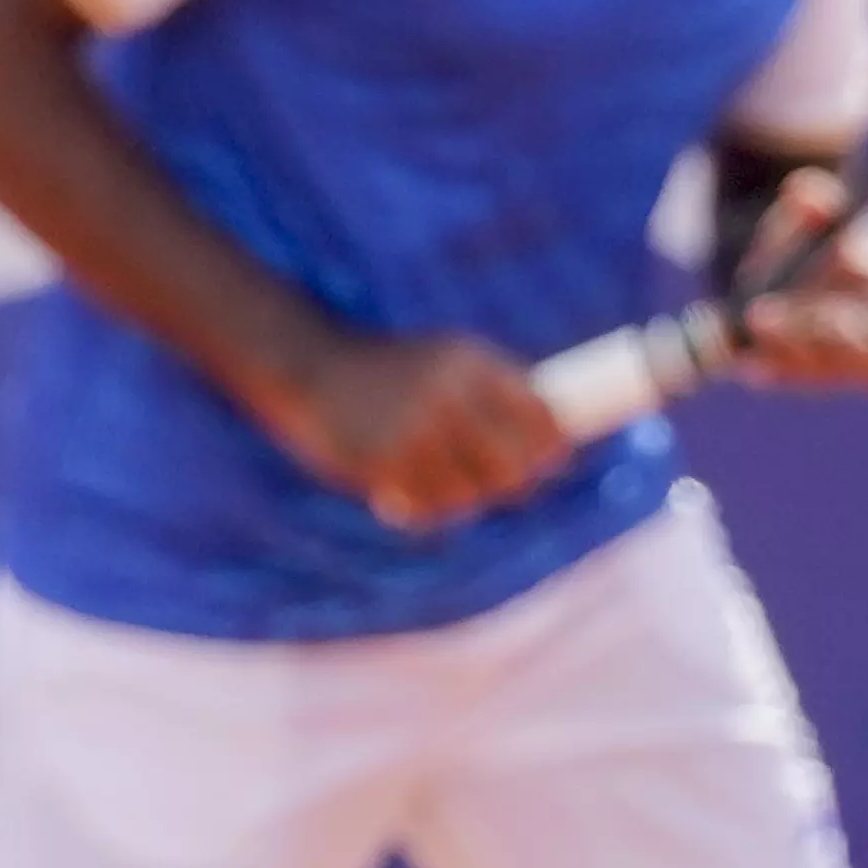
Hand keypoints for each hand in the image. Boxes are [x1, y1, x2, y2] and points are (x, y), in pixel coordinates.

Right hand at [261, 330, 574, 533]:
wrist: (308, 364)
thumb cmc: (387, 368)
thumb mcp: (443, 360)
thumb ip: (494, 394)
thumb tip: (560, 446)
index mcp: (468, 360)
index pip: (537, 414)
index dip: (553, 444)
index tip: (555, 460)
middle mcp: (447, 393)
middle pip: (512, 465)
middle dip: (514, 481)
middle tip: (506, 485)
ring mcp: (415, 430)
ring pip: (470, 494)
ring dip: (460, 495)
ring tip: (437, 475)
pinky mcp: (383, 463)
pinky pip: (429, 507)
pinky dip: (425, 505)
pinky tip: (406, 486)